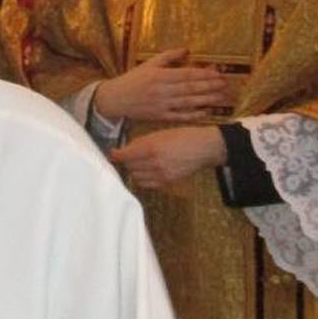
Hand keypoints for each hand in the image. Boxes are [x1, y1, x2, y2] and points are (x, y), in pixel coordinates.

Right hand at [94, 48, 230, 122]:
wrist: (115, 99)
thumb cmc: (133, 79)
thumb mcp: (149, 64)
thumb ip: (169, 56)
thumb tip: (187, 50)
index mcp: (160, 75)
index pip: (187, 74)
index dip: (204, 74)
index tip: (219, 73)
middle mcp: (162, 90)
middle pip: (191, 88)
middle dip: (211, 86)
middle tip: (226, 84)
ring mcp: (162, 105)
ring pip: (189, 102)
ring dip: (207, 100)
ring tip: (222, 97)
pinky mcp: (160, 117)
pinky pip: (180, 116)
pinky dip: (194, 114)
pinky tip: (207, 112)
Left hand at [111, 125, 225, 189]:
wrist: (204, 148)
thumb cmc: (183, 136)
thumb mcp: (159, 134)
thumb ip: (141, 142)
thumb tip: (125, 150)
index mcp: (151, 147)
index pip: (125, 156)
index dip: (116, 155)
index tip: (113, 154)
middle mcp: (154, 163)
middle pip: (129, 167)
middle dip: (127, 161)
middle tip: (129, 156)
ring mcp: (161, 174)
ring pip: (136, 177)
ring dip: (134, 170)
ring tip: (139, 163)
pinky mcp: (167, 182)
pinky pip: (147, 184)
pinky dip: (144, 179)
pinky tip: (147, 171)